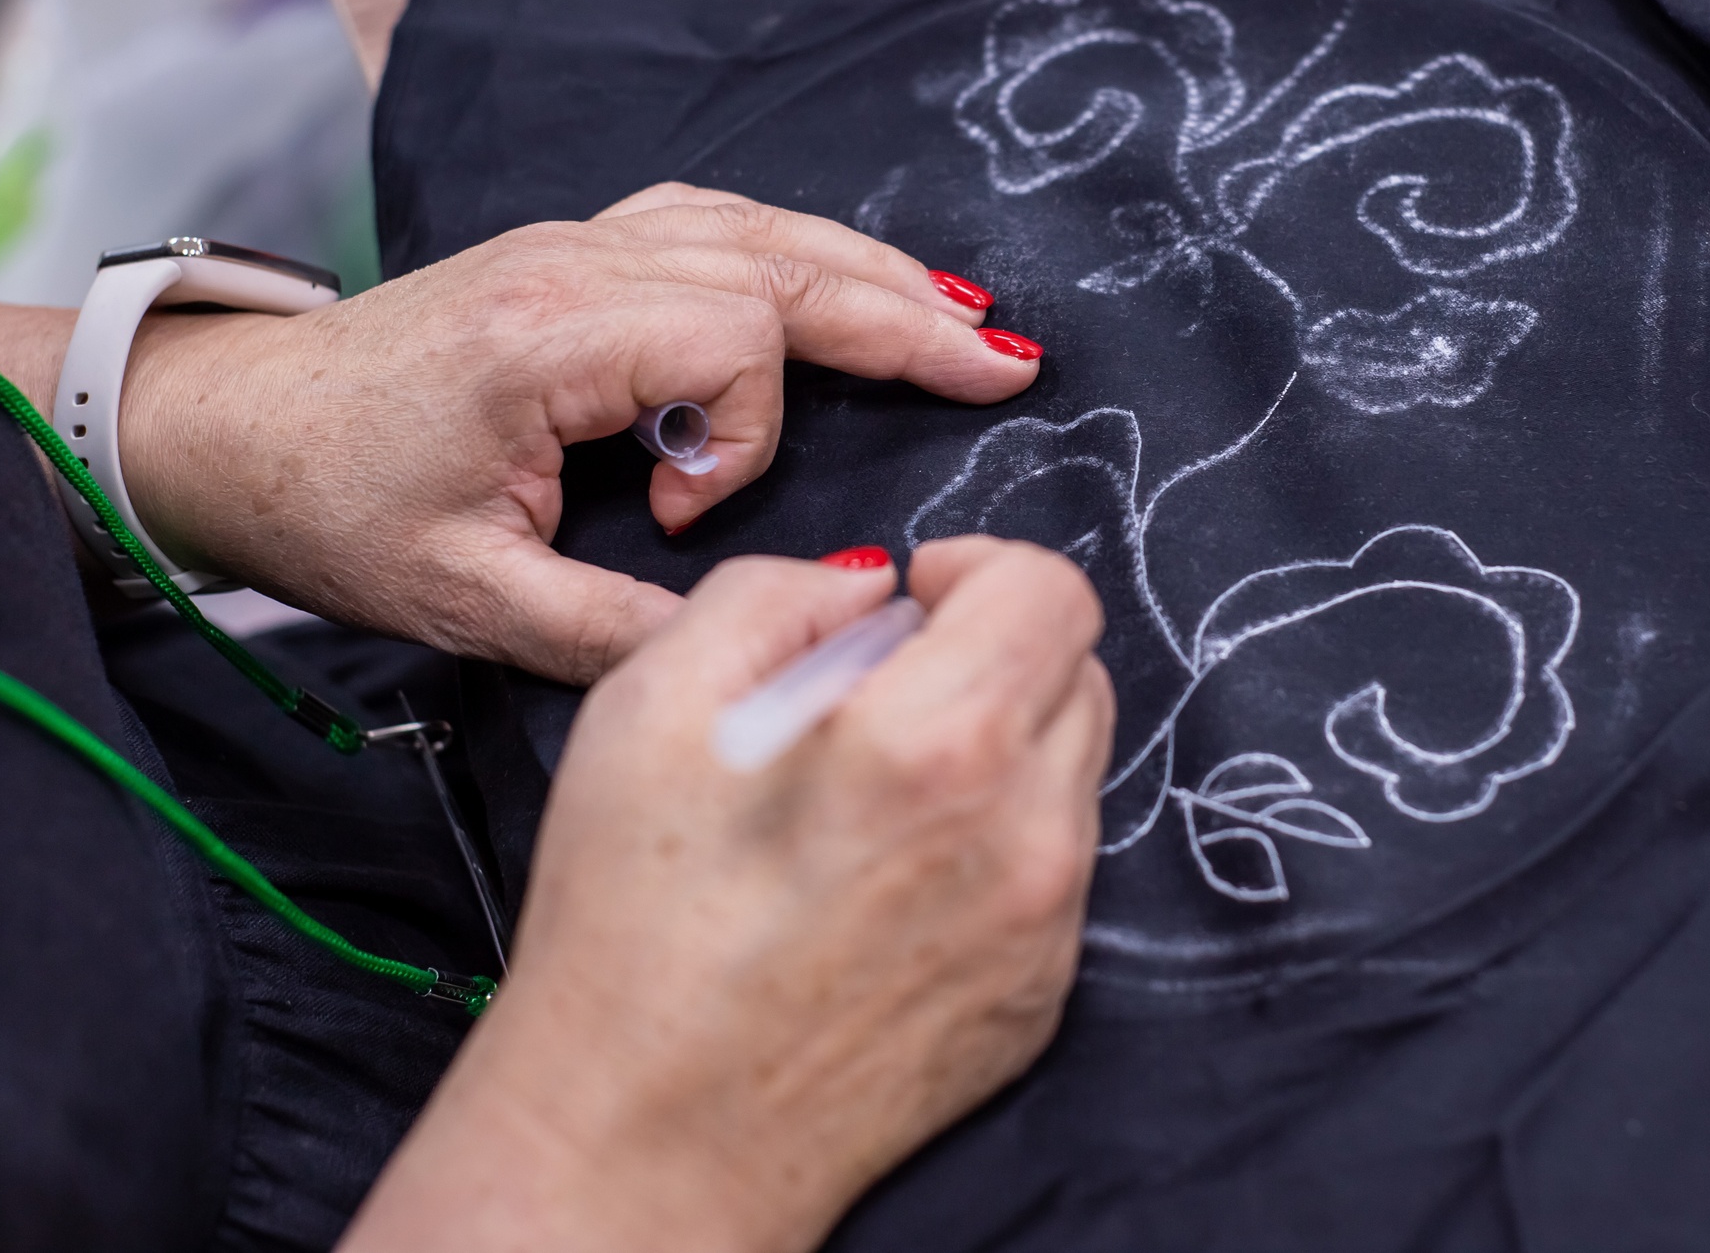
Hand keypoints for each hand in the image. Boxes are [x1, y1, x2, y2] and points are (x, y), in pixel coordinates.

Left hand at [13, 187, 1039, 680]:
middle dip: (904, 315)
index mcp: (547, 338)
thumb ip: (615, 632)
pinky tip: (858, 276)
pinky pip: (720, 222)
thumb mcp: (465, 599)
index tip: (678, 517)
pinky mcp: (576, 247)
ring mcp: (578, 239)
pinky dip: (804, 249)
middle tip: (1007, 366)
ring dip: (871, 274)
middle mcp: (575, 262)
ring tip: (967, 319)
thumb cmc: (336, 507)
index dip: (743, 438)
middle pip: (780, 262)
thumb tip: (756, 647)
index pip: (730, 341)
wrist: (233, 427)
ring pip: (763, 229)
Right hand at [339, 538, 1113, 1252]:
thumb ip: (778, 594)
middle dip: (993, 652)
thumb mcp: (653, 698)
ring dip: (999, 746)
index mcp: (939, 742)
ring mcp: (1046, 927)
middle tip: (881, 694)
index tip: (918, 596)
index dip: (978, 568)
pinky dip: (994, 840)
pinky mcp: (1042, 996)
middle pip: (1078, 673)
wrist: (644, 1142)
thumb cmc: (631, 928)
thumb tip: (868, 587)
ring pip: (1072, 771)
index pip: (1051, 591)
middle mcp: (1025, 834)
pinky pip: (1053, 869)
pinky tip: (887, 881)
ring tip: (873, 796)